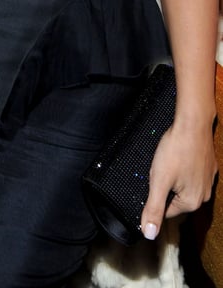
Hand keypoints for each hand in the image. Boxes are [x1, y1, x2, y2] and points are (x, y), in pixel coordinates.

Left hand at [140, 119, 216, 238]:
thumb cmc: (175, 150)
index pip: (166, 211)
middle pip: (175, 198)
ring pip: (183, 185)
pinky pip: (191, 174)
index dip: (154, 195)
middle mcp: (204, 195)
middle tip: (159, 168)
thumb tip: (149, 234)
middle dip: (164, 185)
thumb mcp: (159, 180)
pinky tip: (178, 156)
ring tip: (168, 160)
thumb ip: (153, 208)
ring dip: (173, 176)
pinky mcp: (209, 167)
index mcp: (192, 203)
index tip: (152, 179)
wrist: (193, 123)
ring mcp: (208, 181)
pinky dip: (182, 167)